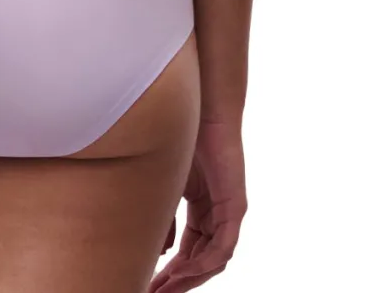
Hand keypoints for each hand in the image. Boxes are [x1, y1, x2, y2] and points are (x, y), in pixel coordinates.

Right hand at [149, 117, 246, 290]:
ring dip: (190, 278)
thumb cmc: (183, 140)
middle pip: (201, 261)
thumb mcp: (167, 186)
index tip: (151, 283)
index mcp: (202, 209)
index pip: (189, 251)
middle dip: (179, 282)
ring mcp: (229, 213)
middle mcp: (218, 215)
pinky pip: (223, 246)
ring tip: (166, 289)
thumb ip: (165, 218)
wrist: (201, 112)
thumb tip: (162, 251)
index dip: (172, 271)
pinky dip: (205, 262)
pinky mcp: (236, 207)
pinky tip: (186, 271)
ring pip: (213, 259)